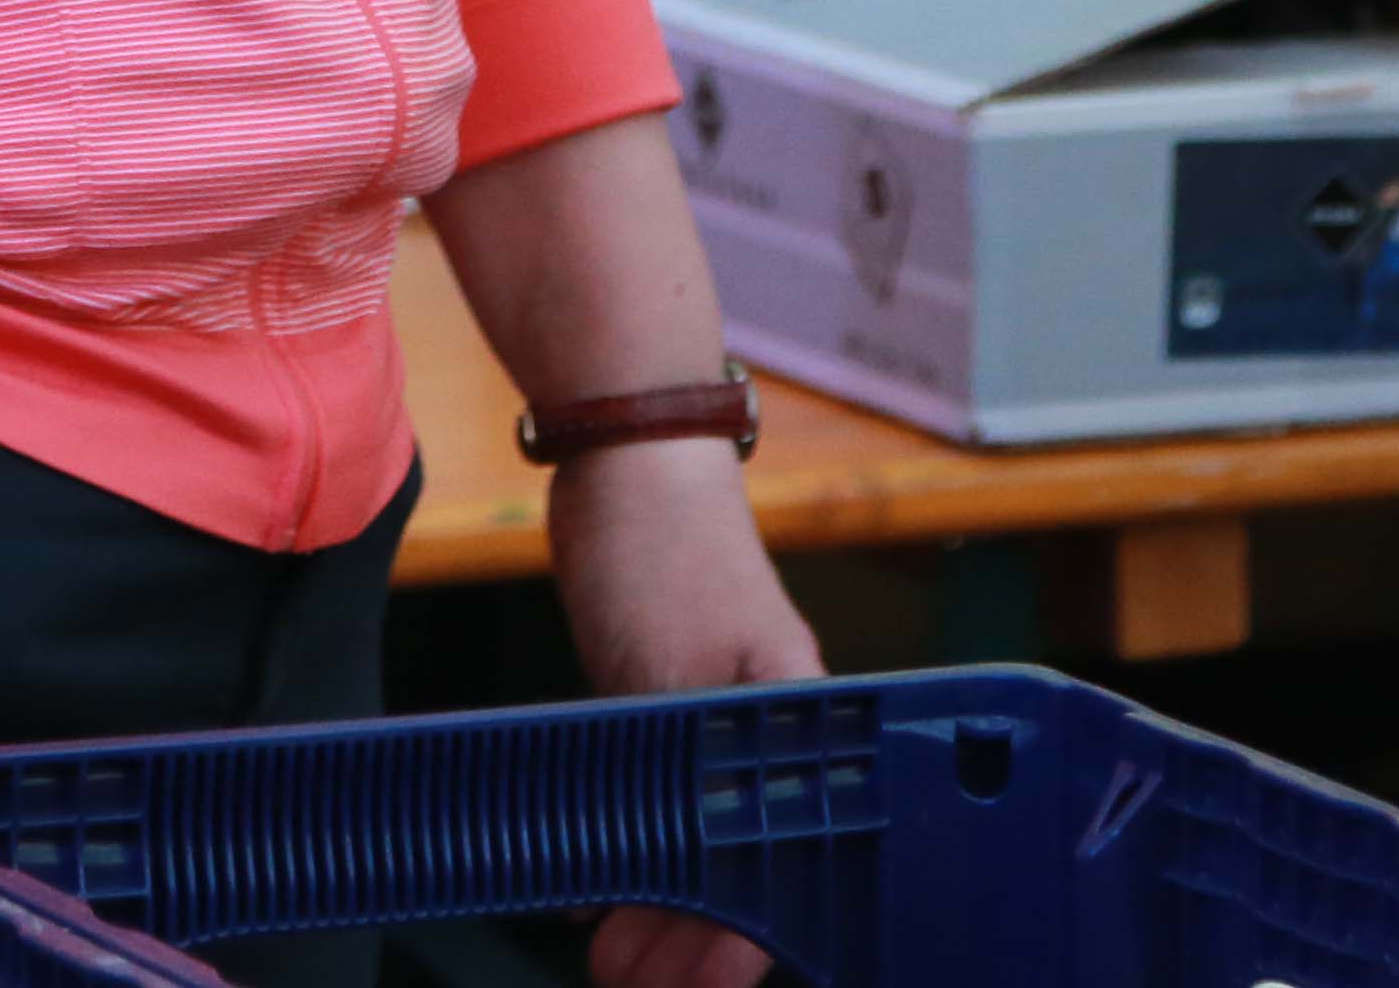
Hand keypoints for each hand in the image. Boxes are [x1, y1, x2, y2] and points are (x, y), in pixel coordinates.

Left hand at [553, 439, 821, 987]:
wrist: (629, 463)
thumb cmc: (670, 551)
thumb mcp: (678, 677)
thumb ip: (688, 777)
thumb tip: (688, 880)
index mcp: (806, 732)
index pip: (790, 865)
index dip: (742, 937)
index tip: (698, 976)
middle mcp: (774, 741)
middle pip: (746, 874)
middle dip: (691, 941)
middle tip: (628, 979)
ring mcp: (720, 731)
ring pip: (700, 852)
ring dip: (658, 913)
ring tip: (609, 960)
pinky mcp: (669, 719)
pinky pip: (660, 813)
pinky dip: (632, 860)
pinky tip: (592, 897)